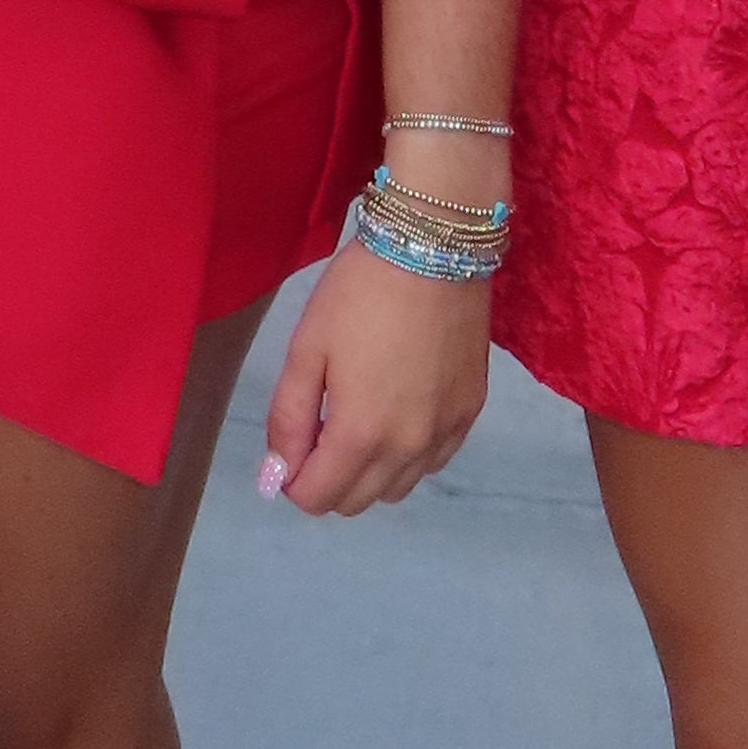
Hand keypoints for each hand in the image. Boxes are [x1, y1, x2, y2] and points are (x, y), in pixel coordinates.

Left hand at [255, 239, 488, 515]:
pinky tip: (398, 412)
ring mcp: (445, 433)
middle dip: (327, 479)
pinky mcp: (470, 412)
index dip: (291, 480)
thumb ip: (288, 419)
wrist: (433, 247)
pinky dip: (408, 455)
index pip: (318, 499)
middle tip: (318, 426)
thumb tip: (277, 475)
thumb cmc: (359, 292)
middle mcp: (408, 449)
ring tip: (359, 417)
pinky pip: (432, 462)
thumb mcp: (307, 348)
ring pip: (397, 489)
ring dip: (369, 472)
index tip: (290, 443)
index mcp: (361, 434)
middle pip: (356, 501)